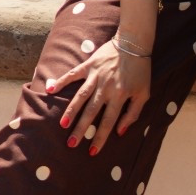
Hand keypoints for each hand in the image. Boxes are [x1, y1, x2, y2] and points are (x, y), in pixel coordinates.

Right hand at [46, 37, 151, 152]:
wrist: (134, 42)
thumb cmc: (141, 70)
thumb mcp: (144, 93)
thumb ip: (133, 113)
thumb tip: (121, 131)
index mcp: (120, 96)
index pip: (108, 122)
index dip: (101, 138)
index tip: (92, 152)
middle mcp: (106, 87)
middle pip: (91, 112)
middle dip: (81, 129)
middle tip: (71, 144)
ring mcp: (95, 76)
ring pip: (80, 96)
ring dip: (71, 111)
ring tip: (63, 125)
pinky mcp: (89, 65)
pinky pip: (73, 75)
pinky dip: (62, 81)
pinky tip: (51, 90)